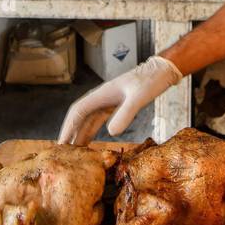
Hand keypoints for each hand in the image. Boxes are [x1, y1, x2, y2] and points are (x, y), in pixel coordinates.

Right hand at [57, 55, 184, 144]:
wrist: (163, 71)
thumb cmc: (151, 80)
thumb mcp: (139, 98)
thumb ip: (126, 114)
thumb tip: (111, 133)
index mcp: (102, 94)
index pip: (78, 111)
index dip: (68, 127)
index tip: (61, 143)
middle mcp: (101, 98)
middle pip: (80, 117)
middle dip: (70, 134)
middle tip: (63, 154)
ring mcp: (108, 102)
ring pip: (88, 120)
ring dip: (80, 135)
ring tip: (73, 153)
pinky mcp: (116, 106)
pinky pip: (98, 121)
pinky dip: (92, 132)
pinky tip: (90, 143)